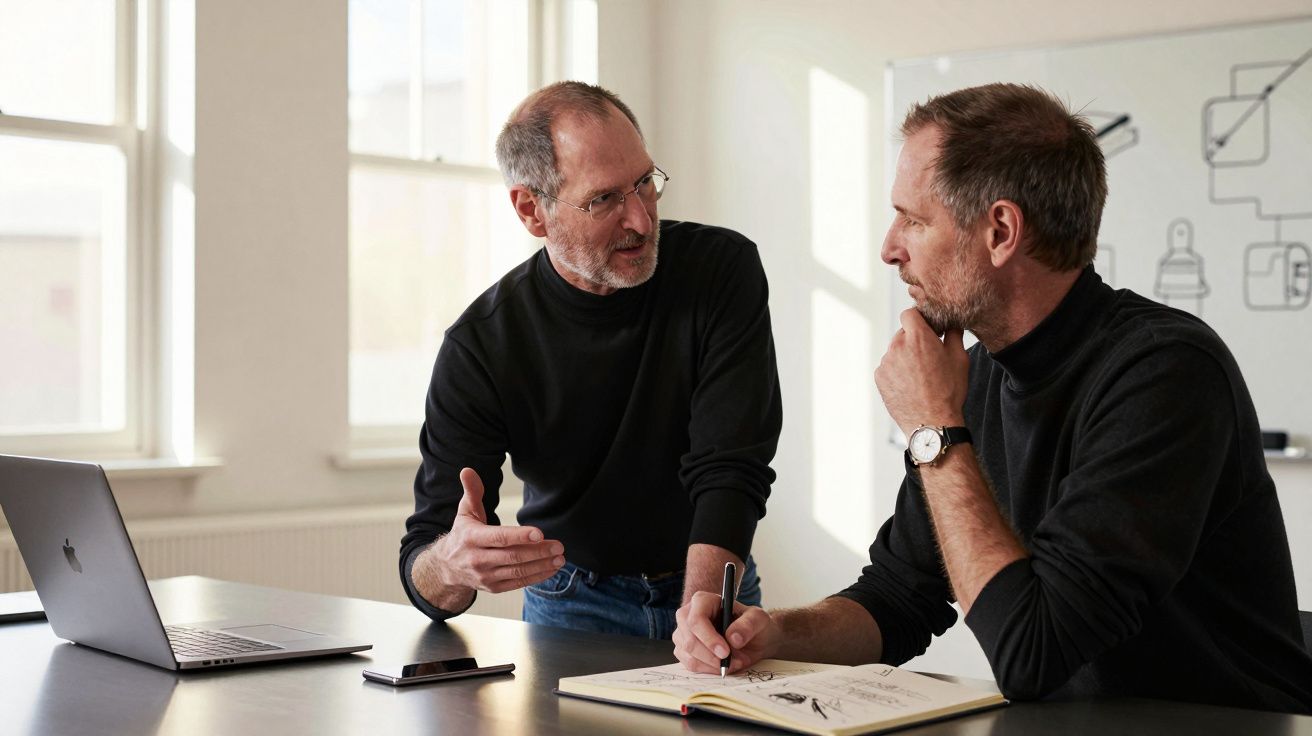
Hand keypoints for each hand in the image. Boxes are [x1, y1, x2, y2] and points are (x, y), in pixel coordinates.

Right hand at [428, 468, 564, 593]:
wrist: (447, 567)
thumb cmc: (462, 535)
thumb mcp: (465, 512)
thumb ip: (471, 491)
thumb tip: (467, 470)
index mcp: (471, 538)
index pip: (499, 537)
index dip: (520, 536)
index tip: (540, 532)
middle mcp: (477, 559)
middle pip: (512, 556)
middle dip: (538, 551)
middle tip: (559, 546)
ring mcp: (485, 576)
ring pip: (517, 571)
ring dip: (541, 565)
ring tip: (560, 558)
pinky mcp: (493, 587)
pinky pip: (518, 583)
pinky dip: (536, 577)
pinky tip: (551, 569)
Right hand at [673, 591, 780, 673]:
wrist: (751, 639)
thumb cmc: (752, 624)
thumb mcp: (759, 619)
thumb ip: (748, 625)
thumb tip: (733, 638)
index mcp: (703, 601)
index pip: (696, 620)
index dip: (709, 638)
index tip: (725, 652)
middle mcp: (687, 616)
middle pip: (690, 641)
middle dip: (712, 657)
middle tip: (733, 662)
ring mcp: (683, 634)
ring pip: (689, 656)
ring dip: (713, 665)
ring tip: (734, 662)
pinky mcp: (684, 650)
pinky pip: (691, 665)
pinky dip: (709, 670)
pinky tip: (723, 665)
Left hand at [875, 308, 969, 436]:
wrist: (931, 422)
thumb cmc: (948, 391)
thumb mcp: (959, 358)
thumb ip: (953, 334)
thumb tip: (951, 322)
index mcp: (918, 337)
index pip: (909, 313)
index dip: (919, 319)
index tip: (926, 328)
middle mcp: (898, 345)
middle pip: (903, 333)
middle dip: (914, 340)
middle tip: (928, 357)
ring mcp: (886, 362)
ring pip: (895, 350)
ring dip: (905, 356)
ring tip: (920, 375)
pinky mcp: (879, 376)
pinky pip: (888, 366)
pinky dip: (897, 371)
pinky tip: (910, 384)